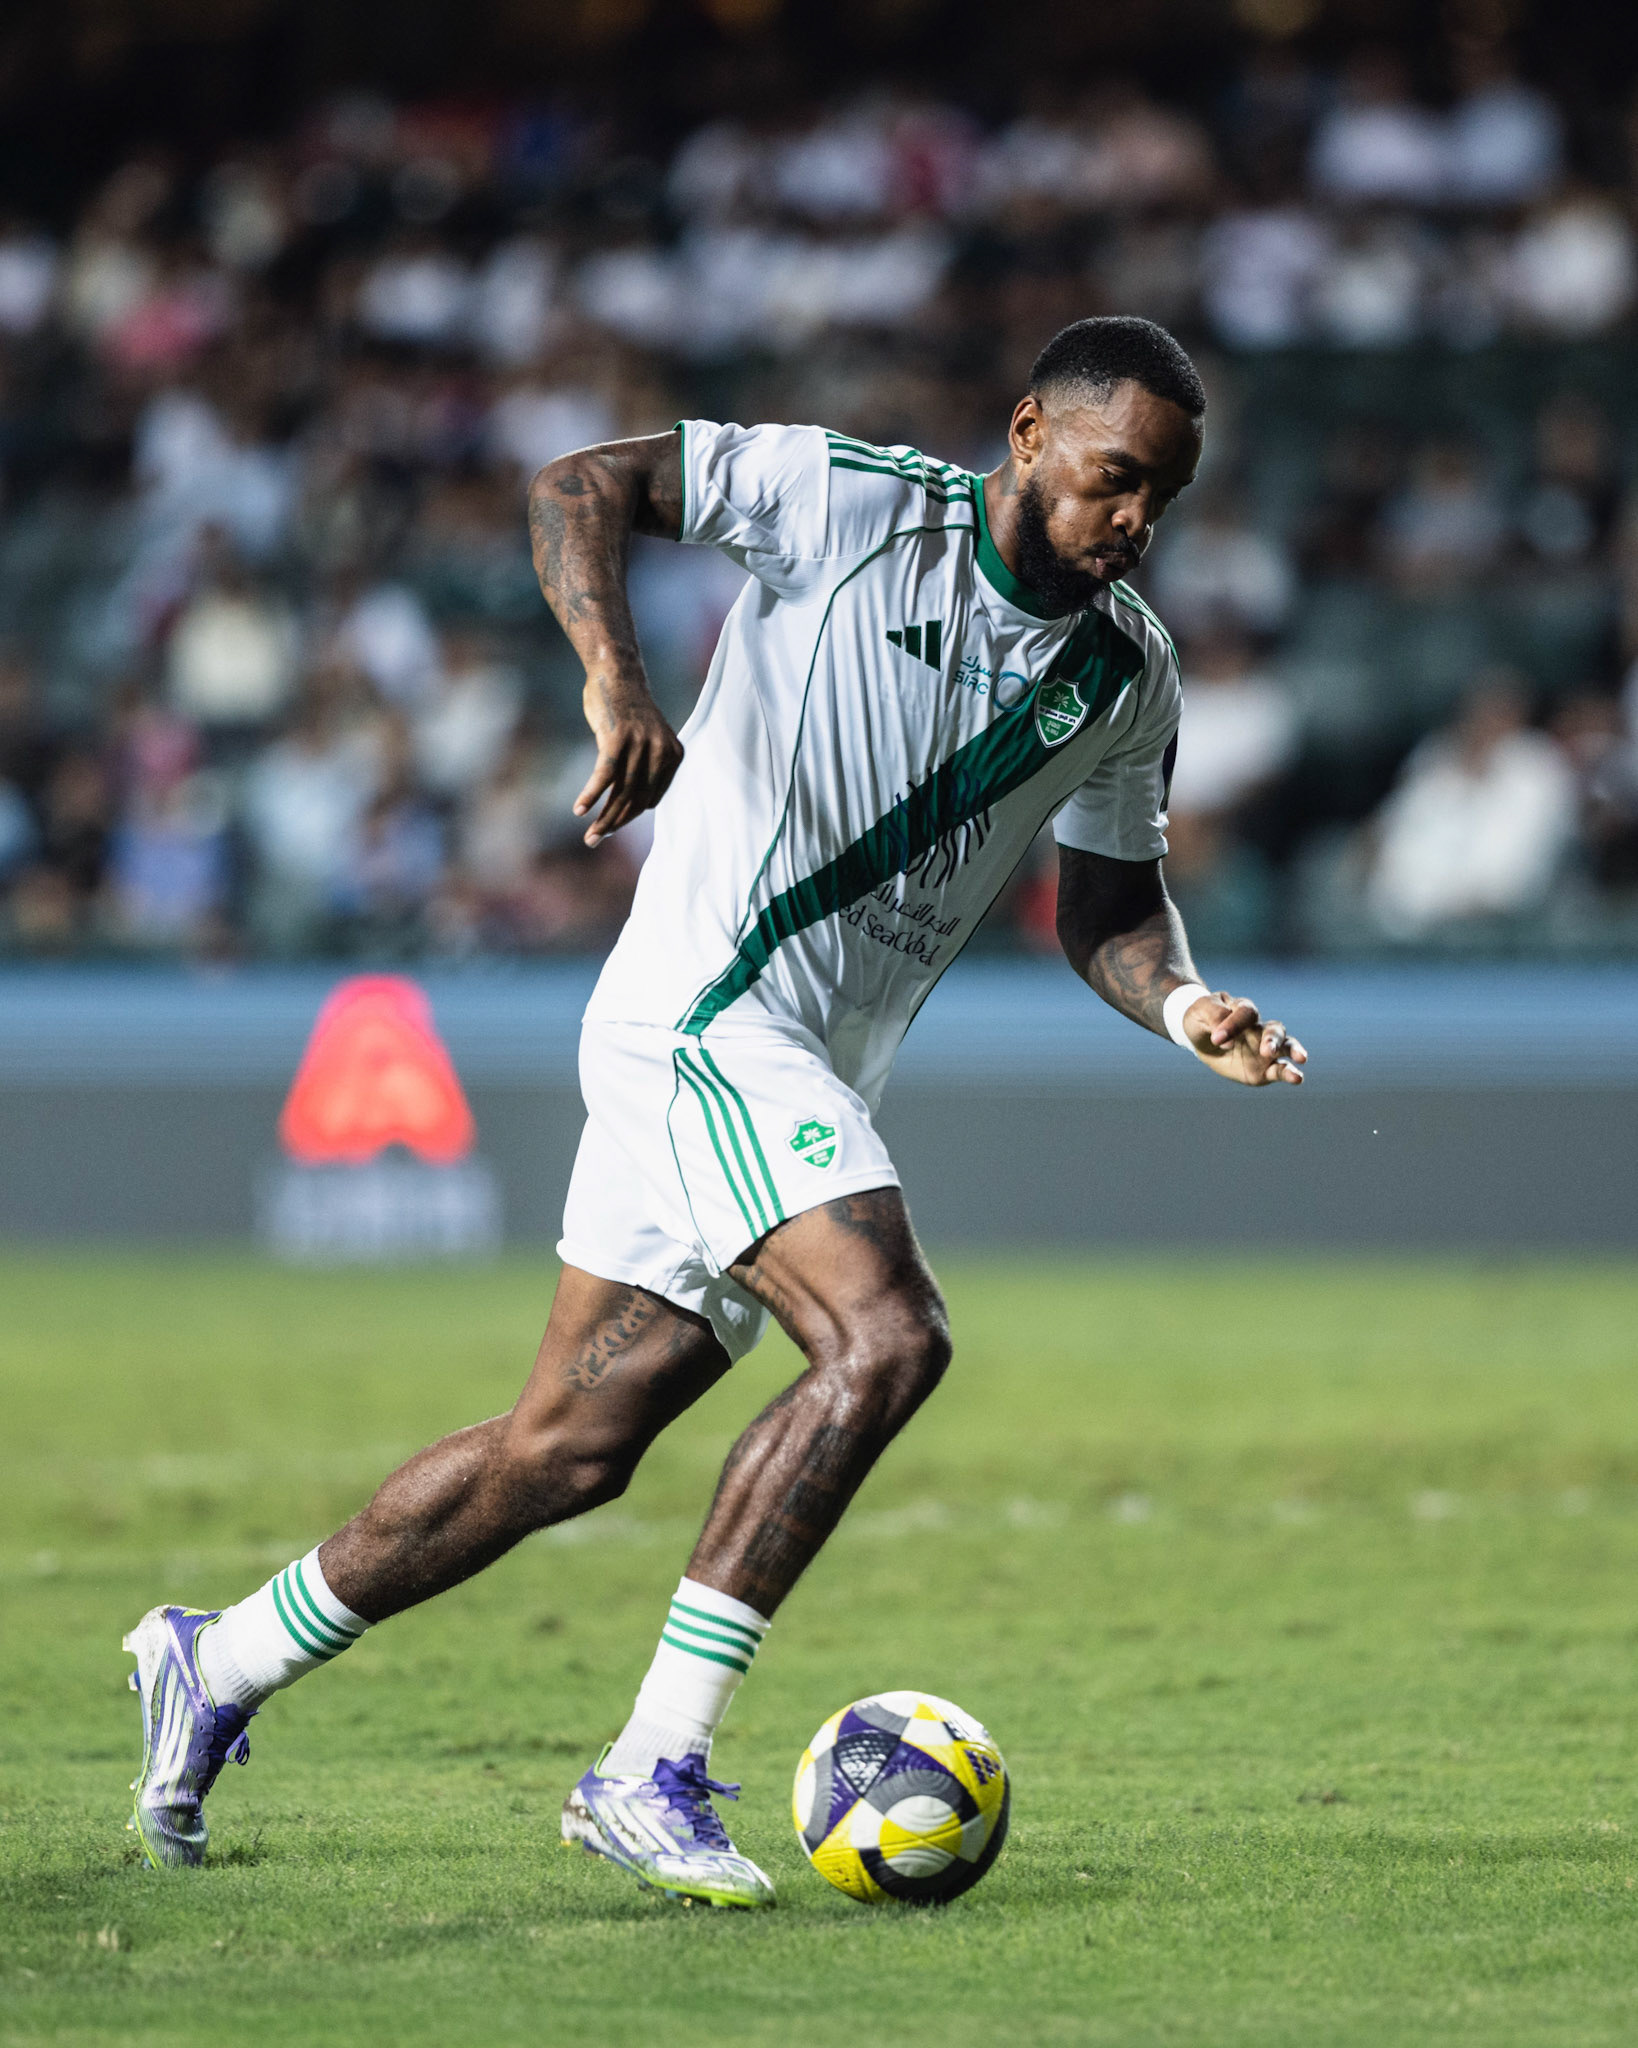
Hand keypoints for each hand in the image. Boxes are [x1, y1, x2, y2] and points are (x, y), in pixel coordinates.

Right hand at [575, 676, 683, 845]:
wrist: (618, 674)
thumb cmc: (628, 710)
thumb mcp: (647, 741)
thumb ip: (646, 769)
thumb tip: (635, 807)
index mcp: (674, 755)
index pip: (650, 798)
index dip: (628, 815)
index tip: (609, 826)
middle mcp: (661, 751)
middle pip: (636, 799)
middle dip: (615, 824)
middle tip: (595, 841)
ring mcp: (640, 744)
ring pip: (621, 792)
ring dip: (603, 818)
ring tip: (590, 836)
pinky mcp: (618, 738)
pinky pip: (604, 775)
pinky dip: (591, 795)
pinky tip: (579, 810)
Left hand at [1182, 992, 1306, 1085]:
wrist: (1200, 1038)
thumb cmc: (1201, 1020)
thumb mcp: (1199, 1012)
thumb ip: (1213, 1017)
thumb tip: (1226, 1040)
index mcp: (1243, 1010)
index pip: (1246, 1014)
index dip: (1234, 1025)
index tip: (1217, 1039)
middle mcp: (1259, 1028)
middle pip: (1274, 1029)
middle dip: (1273, 1039)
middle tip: (1266, 1050)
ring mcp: (1264, 1048)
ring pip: (1286, 1046)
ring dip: (1293, 1051)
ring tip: (1300, 1058)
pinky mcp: (1264, 1068)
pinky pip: (1280, 1070)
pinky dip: (1290, 1073)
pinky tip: (1297, 1078)